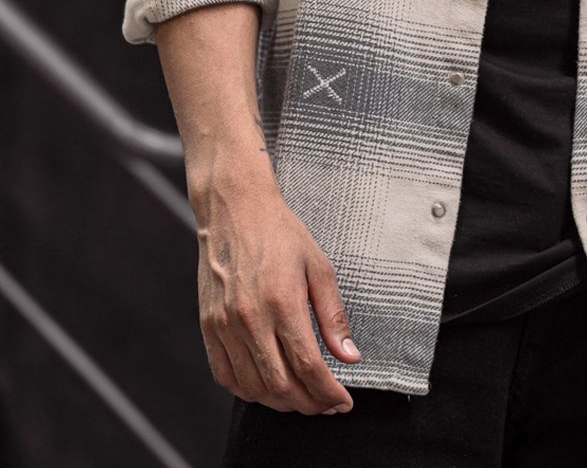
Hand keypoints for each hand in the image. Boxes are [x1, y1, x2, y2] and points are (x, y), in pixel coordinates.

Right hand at [195, 180, 361, 414]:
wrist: (235, 210)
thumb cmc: (281, 234)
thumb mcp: (318, 267)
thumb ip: (333, 316)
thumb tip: (350, 357)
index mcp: (283, 302)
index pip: (309, 366)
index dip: (328, 392)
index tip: (344, 402)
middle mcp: (250, 318)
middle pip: (281, 385)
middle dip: (309, 404)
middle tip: (327, 405)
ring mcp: (224, 325)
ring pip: (253, 387)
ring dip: (281, 403)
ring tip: (302, 399)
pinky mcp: (208, 327)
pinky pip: (225, 376)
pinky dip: (248, 391)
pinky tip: (267, 388)